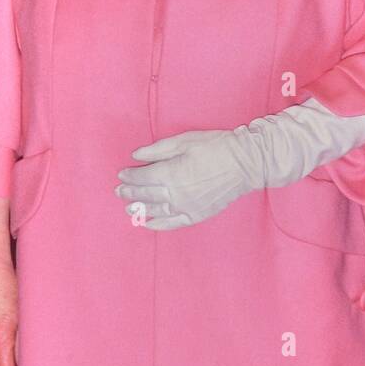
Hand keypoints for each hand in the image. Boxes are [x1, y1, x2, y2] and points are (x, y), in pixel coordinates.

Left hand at [116, 128, 257, 230]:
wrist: (245, 164)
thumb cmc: (215, 147)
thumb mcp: (184, 141)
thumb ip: (157, 150)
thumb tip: (136, 156)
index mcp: (170, 173)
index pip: (142, 177)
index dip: (130, 176)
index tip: (122, 174)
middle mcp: (175, 193)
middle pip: (145, 194)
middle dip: (130, 192)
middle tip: (119, 191)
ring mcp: (185, 207)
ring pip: (156, 210)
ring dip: (139, 209)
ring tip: (128, 208)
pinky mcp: (196, 215)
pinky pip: (172, 223)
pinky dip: (158, 225)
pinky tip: (148, 223)